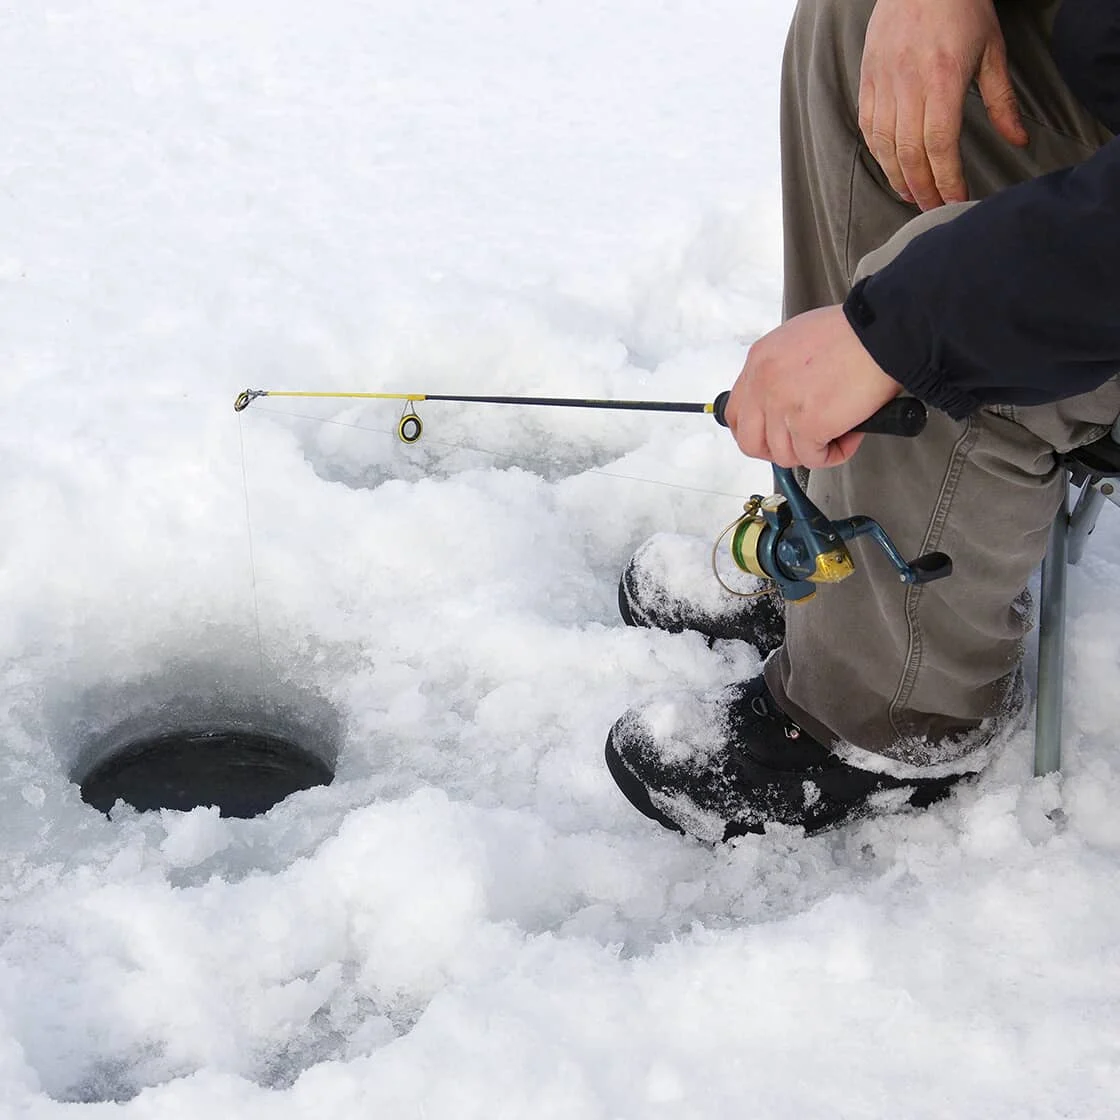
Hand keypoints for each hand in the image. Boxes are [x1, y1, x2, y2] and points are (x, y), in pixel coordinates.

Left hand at [723, 306, 901, 468]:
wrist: (883, 332)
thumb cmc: (853, 332)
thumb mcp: (797, 340)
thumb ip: (781, 371)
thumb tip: (785, 400)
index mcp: (759, 361)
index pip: (736, 412)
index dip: (754, 431)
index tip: (773, 434)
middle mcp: (763, 384)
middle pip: (750, 442)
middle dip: (776, 451)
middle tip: (803, 445)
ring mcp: (783, 406)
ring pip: (784, 455)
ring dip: (812, 451)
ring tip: (838, 433)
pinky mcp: (809, 425)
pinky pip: (813, 459)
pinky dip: (834, 454)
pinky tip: (850, 436)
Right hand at [859, 0, 1027, 209]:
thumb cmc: (961, 9)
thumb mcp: (991, 51)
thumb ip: (1001, 101)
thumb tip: (1017, 140)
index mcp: (943, 78)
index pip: (940, 144)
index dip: (946, 178)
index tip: (955, 200)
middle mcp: (908, 84)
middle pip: (910, 153)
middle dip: (923, 187)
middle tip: (934, 208)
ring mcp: (884, 83)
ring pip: (885, 146)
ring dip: (898, 176)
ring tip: (912, 194)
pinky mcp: (868, 80)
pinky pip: (869, 128)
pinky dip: (879, 154)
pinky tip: (891, 167)